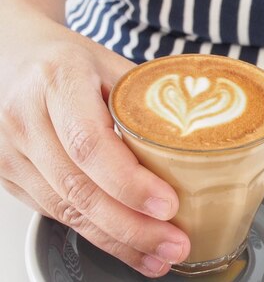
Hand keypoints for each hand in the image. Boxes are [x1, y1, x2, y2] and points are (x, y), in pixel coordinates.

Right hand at [0, 14, 189, 276]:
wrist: (12, 57)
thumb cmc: (66, 59)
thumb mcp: (109, 62)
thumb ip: (145, 98)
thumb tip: (198, 132)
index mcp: (57, 81)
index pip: (90, 143)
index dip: (129, 182)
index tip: (168, 204)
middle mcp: (26, 118)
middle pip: (78, 187)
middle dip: (132, 226)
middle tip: (174, 243)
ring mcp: (11, 151)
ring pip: (66, 210)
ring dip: (118, 241)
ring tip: (159, 254)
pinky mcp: (10, 176)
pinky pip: (55, 213)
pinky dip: (96, 235)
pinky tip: (128, 246)